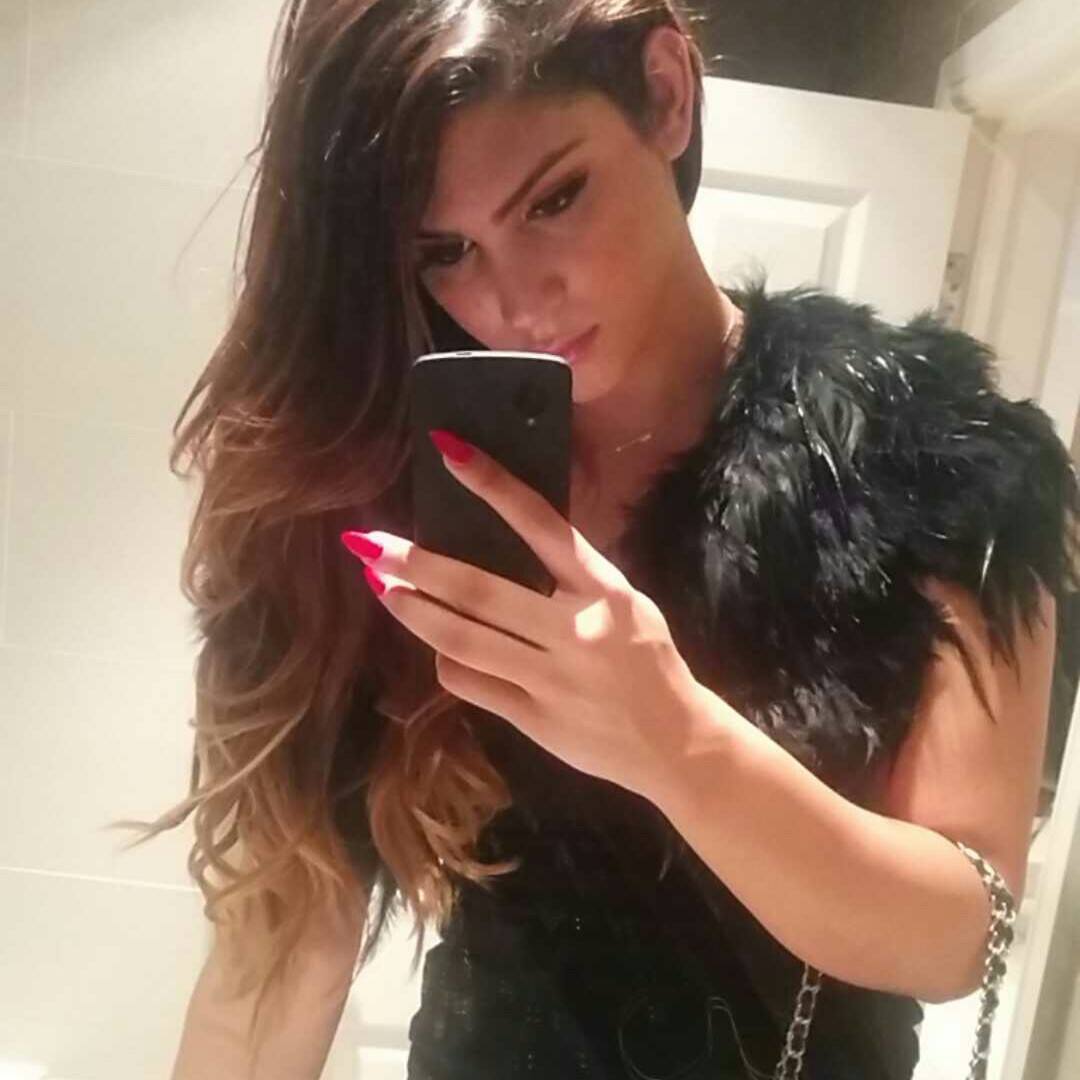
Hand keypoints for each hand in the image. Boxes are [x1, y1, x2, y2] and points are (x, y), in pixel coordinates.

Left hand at [340, 429, 703, 798]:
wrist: (675, 743)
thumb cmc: (646, 661)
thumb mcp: (624, 604)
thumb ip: (570, 577)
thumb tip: (500, 544)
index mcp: (602, 589)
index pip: (541, 524)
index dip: (493, 486)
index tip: (447, 451)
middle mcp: (575, 629)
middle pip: (480, 590)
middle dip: (417, 564)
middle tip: (370, 544)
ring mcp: (551, 678)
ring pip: (463, 640)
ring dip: (414, 611)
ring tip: (381, 587)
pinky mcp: (533, 719)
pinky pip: (472, 684)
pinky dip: (447, 662)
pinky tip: (437, 650)